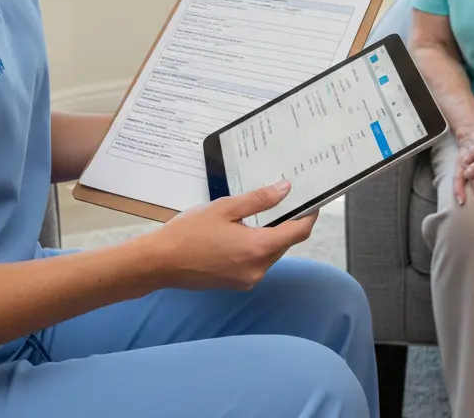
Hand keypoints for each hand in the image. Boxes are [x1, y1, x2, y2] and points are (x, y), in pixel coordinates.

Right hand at [145, 181, 317, 291]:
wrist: (161, 262)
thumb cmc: (190, 232)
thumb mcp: (225, 207)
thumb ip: (259, 199)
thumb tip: (286, 189)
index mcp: (258, 249)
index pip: (298, 233)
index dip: (309, 216)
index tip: (313, 202)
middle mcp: (257, 269)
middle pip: (285, 244)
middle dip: (287, 223)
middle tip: (284, 200)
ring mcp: (247, 280)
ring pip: (271, 253)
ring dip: (271, 235)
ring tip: (260, 214)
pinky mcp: (237, 284)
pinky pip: (257, 262)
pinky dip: (257, 247)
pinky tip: (243, 232)